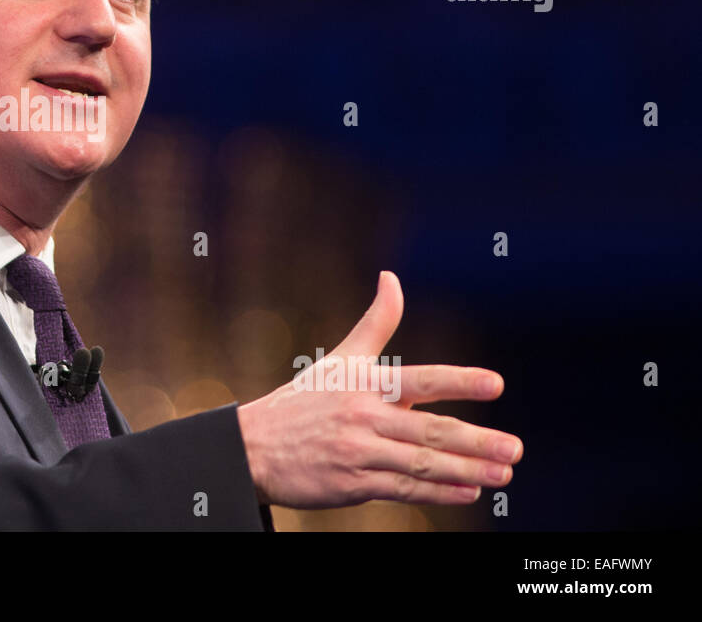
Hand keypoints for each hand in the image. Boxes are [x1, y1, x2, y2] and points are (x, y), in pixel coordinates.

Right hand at [237, 271, 522, 508]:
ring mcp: (358, 452)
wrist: (252, 447)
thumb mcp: (341, 358)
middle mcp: (363, 416)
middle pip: (428, 430)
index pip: (419, 380)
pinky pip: (403, 488)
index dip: (457, 382)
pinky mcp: (352, 484)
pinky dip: (438, 491)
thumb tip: (391, 276)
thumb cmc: (302, 400)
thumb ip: (376, 322)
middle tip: (514, 448)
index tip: (495, 384)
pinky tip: (467, 490)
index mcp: (364, 383)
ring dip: (466, 470)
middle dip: (476, 440)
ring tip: (503, 473)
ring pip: (421, 463)